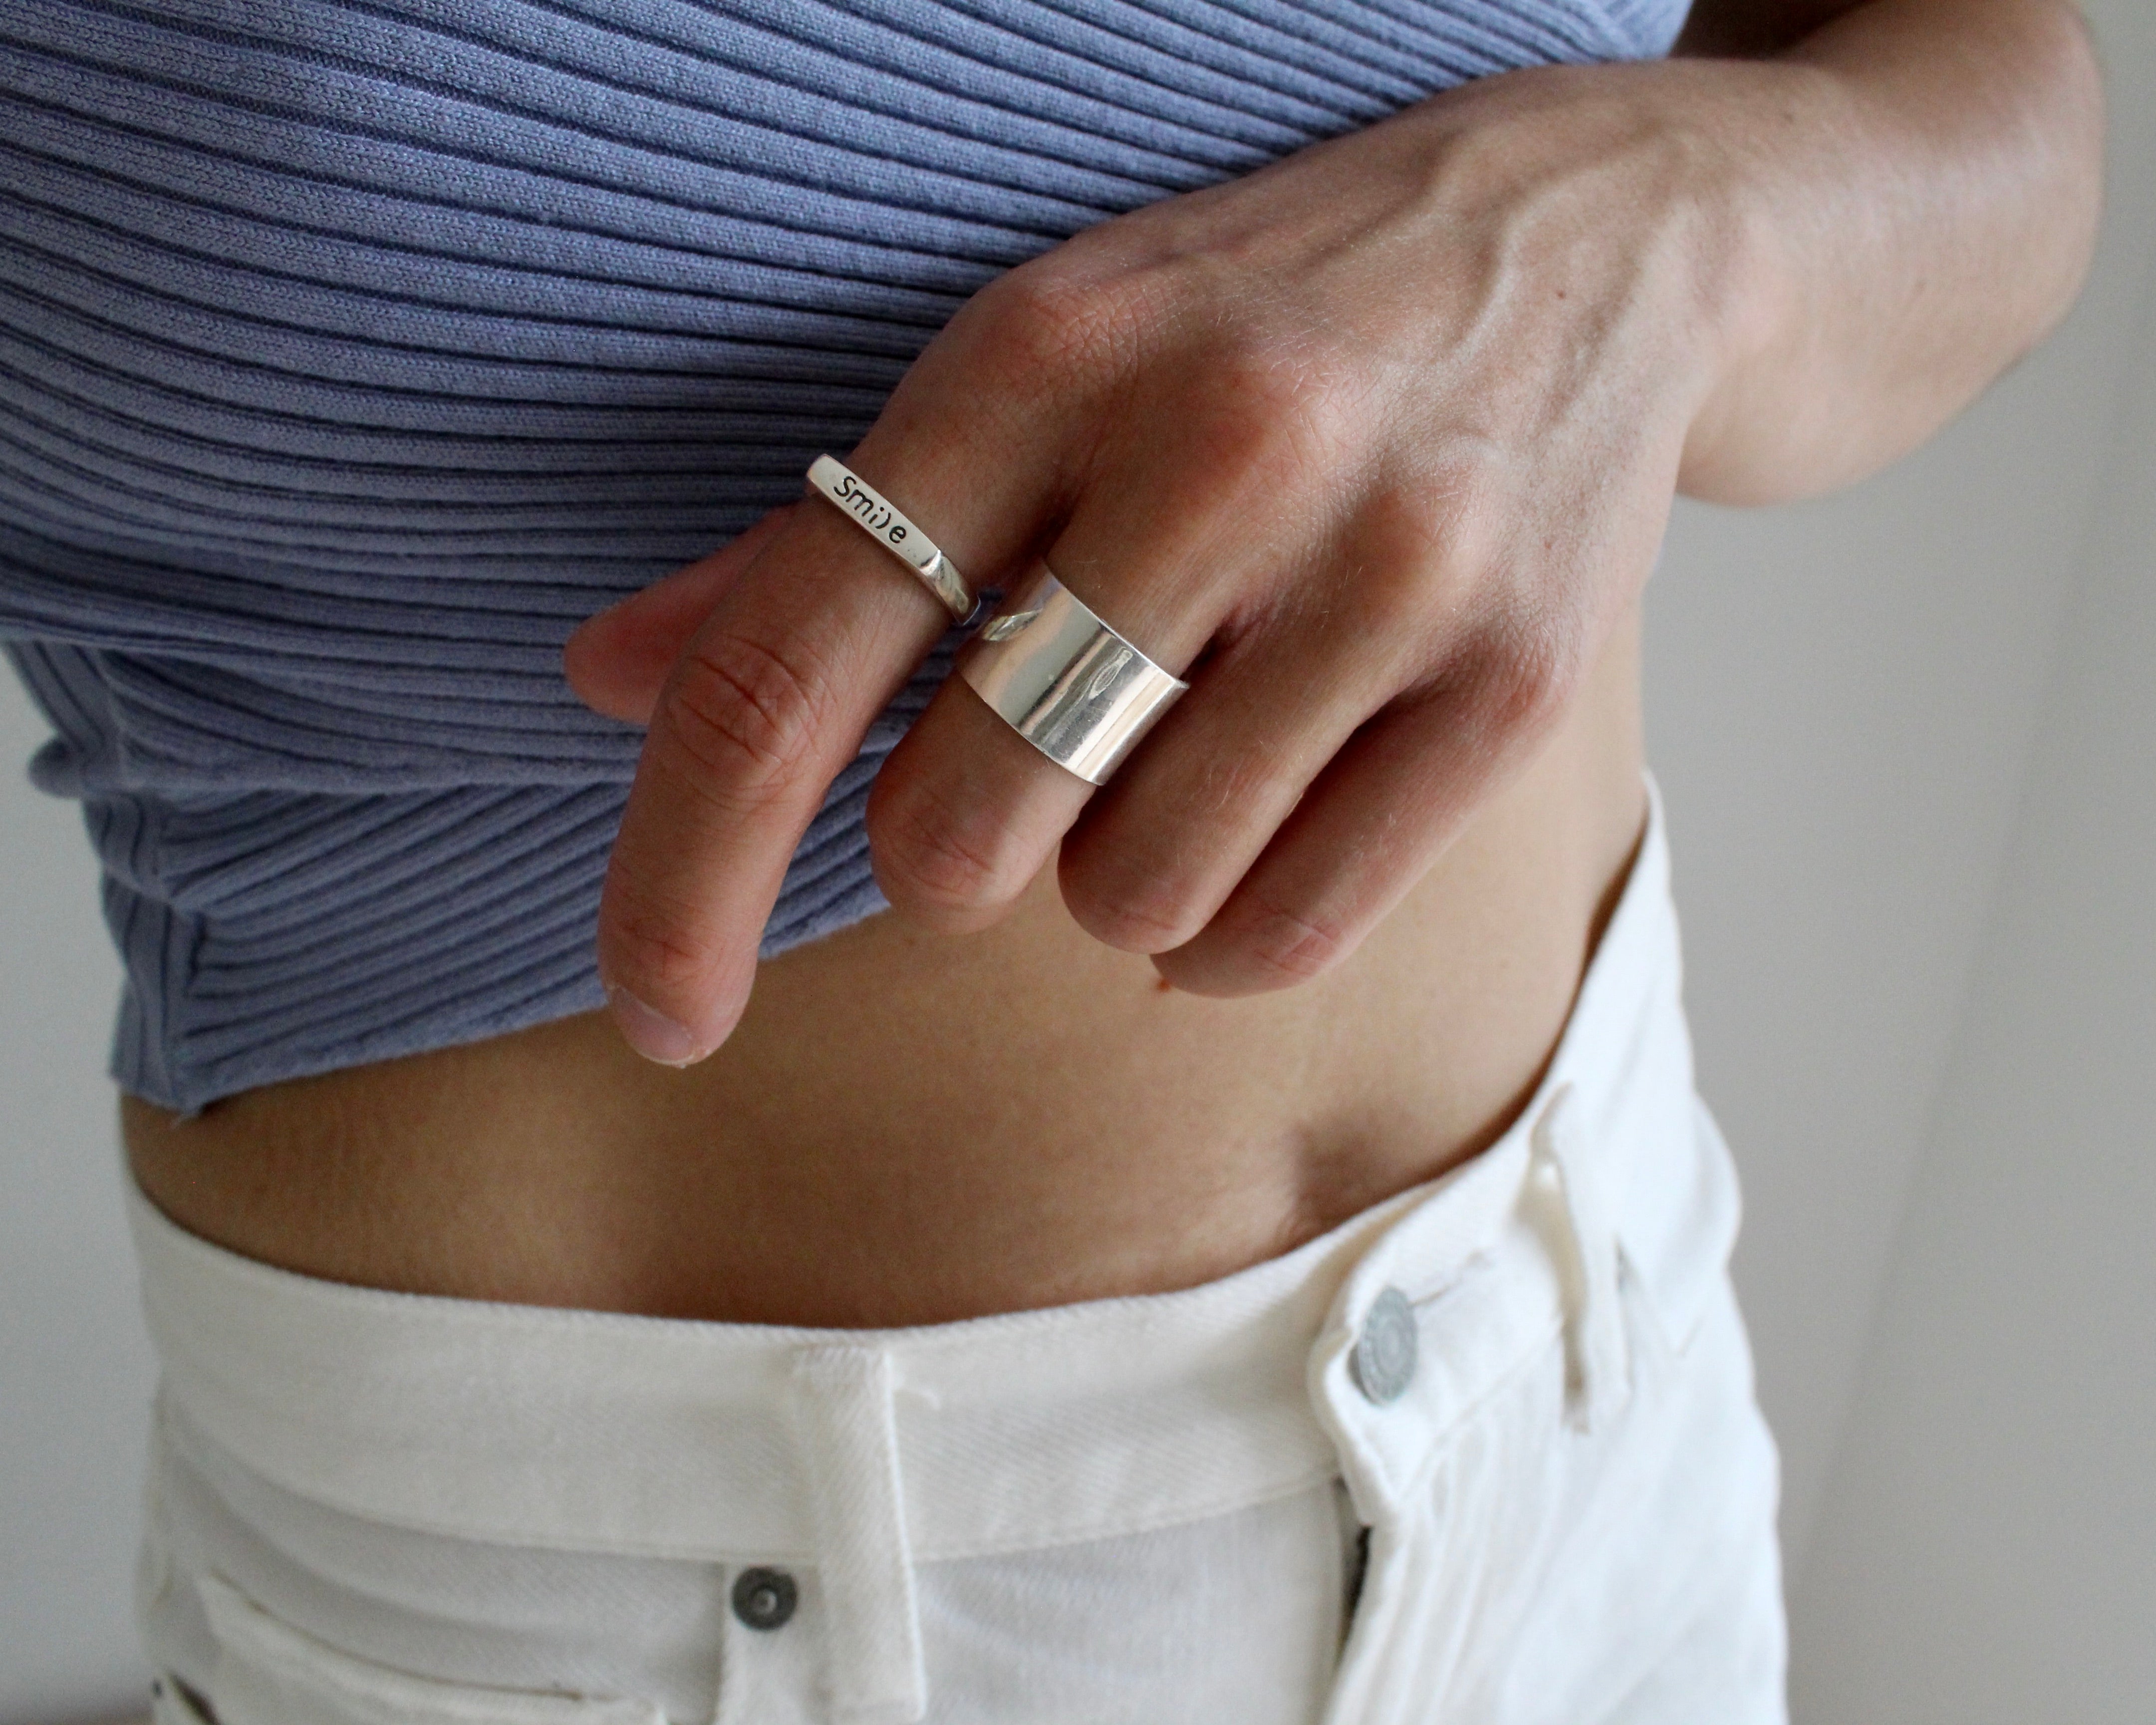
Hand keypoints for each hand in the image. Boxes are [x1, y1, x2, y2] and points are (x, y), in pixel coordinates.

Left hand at [564, 64, 1756, 1065]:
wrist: (1602, 234)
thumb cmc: (1262, 316)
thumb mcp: (1029, 361)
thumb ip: (814, 538)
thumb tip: (604, 681)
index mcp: (1042, 354)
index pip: (796, 657)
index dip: (688, 868)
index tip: (656, 1008)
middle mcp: (1220, 449)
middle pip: (963, 828)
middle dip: (958, 843)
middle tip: (1032, 749)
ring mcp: (1389, 568)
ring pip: (1128, 898)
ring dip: (1107, 874)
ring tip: (1182, 745)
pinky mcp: (1517, 683)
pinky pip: (1284, 935)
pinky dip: (1224, 932)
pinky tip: (1257, 817)